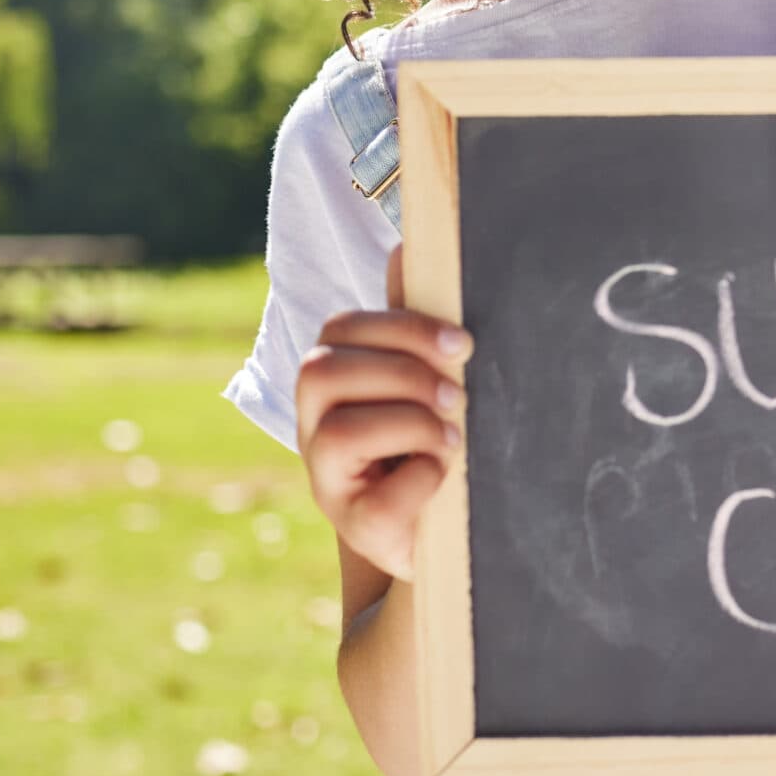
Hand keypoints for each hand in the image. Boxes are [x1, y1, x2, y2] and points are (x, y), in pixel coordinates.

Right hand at [295, 246, 470, 583]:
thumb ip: (409, 323)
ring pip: (342, 430)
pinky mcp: (352, 524)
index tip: (461, 343)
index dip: (401, 327)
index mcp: (333, 380)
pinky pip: (378, 498)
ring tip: (454, 436)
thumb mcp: (422, 378)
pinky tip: (443, 477)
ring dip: (414, 424)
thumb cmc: (427, 440)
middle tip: (457, 394)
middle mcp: (313, 424)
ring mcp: (325, 477)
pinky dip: (423, 480)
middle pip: (323, 370)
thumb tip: (407, 246)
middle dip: (403, 372)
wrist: (437, 530)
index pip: (340, 329)